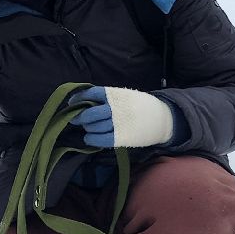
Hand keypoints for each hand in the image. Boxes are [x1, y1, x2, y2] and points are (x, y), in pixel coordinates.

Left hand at [66, 86, 181, 148]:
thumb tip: (86, 102)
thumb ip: (108, 98)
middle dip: (79, 117)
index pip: (91, 94)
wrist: (162, 119)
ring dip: (87, 128)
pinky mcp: (121, 137)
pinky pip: (100, 139)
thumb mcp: (126, 96)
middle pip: (89, 113)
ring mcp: (118, 123)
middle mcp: (115, 108)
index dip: (79, 98)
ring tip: (88, 128)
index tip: (72, 102)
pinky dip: (91, 139)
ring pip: (93, 127)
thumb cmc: (141, 106)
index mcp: (116, 95)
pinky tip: (89, 138)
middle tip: (75, 119)